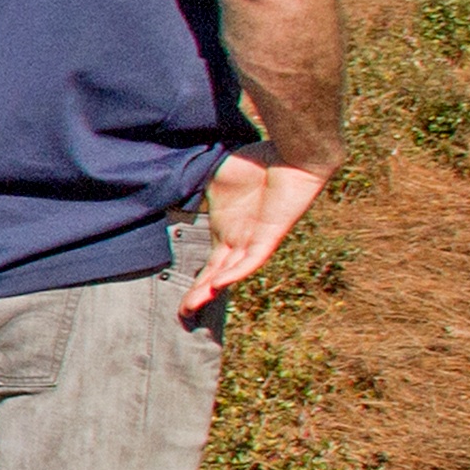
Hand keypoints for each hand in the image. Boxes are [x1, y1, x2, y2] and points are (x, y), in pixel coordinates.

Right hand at [185, 153, 325, 315]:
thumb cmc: (256, 163)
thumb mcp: (217, 182)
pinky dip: (236, 272)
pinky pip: (252, 259)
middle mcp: (240, 239)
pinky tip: (220, 284)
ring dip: (211, 290)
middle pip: (216, 274)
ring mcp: (255, 239)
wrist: (290, 154)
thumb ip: (202, 199)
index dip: (196, 283)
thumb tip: (180, 203)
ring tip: (192, 307)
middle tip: (182, 315)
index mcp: (227, 230)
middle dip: (199, 295)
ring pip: (230, 272)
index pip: (209, 264)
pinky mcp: (270, 235)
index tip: (181, 303)